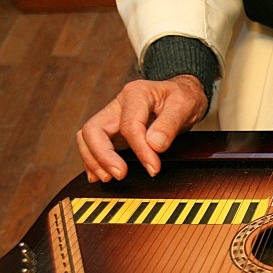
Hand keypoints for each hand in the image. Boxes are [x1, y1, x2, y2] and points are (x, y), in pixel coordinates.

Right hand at [76, 75, 207, 182]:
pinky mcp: (113, 130)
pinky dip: (93, 160)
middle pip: (93, 129)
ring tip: (108, 178)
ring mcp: (113, 117)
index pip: (129, 125)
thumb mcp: (185, 106)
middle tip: (120, 175)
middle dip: (102, 155)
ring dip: (93, 159)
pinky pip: (93, 144)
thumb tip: (154, 145)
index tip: (153, 168)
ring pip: (87, 137)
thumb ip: (170, 124)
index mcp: (136, 94)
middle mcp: (118, 105)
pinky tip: (101, 175)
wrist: (183, 94)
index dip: (140, 150)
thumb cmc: (183, 98)